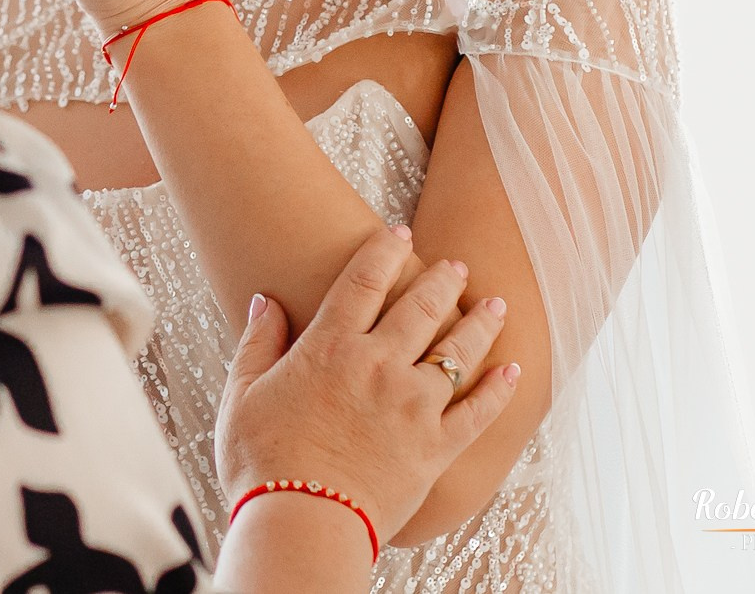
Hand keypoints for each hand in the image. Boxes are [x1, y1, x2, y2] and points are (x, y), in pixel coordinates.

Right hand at [213, 226, 519, 543]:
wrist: (301, 522)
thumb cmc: (261, 462)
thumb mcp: (242, 394)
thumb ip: (257, 343)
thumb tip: (264, 301)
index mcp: (329, 348)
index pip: (363, 281)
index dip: (384, 251)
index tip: (398, 231)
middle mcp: (379, 367)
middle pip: (420, 307)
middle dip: (442, 280)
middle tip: (456, 265)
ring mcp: (413, 407)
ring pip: (457, 352)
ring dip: (479, 324)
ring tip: (495, 305)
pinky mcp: (436, 448)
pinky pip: (478, 412)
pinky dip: (498, 389)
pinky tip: (512, 370)